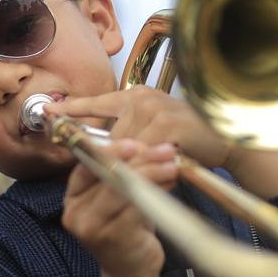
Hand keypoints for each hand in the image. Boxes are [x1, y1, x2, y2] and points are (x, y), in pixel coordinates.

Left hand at [46, 87, 232, 171]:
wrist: (230, 141)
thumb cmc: (193, 140)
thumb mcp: (157, 133)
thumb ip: (132, 136)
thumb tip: (105, 151)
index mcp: (138, 95)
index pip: (98, 101)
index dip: (73, 108)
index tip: (48, 113)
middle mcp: (144, 97)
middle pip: (109, 132)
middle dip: (101, 154)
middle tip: (88, 169)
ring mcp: (156, 109)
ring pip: (124, 146)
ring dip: (121, 166)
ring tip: (115, 181)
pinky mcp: (169, 126)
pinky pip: (143, 153)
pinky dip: (138, 168)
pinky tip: (135, 180)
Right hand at [61, 138, 177, 276]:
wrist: (130, 274)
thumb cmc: (127, 231)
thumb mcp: (120, 199)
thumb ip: (125, 174)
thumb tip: (146, 146)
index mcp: (73, 197)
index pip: (86, 164)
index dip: (111, 150)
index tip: (136, 142)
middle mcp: (76, 213)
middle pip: (107, 174)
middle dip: (140, 159)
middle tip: (166, 150)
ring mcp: (92, 227)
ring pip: (123, 188)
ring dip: (152, 173)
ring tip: (172, 166)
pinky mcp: (113, 237)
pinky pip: (136, 206)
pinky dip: (155, 192)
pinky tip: (170, 185)